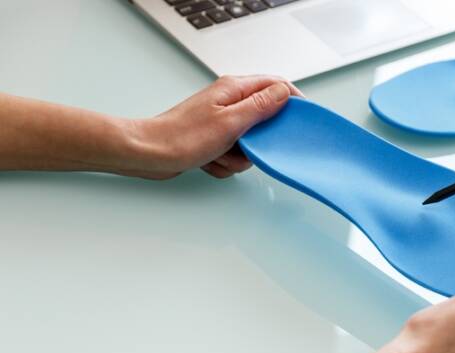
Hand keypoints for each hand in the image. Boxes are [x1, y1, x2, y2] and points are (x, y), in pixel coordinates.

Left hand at [128, 75, 302, 179]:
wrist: (149, 154)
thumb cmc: (181, 137)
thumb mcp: (231, 122)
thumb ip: (261, 106)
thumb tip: (284, 93)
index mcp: (234, 89)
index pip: (276, 85)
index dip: (293, 101)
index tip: (302, 119)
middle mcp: (229, 101)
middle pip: (265, 118)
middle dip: (259, 140)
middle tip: (247, 145)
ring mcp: (221, 120)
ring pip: (251, 141)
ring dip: (239, 155)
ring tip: (220, 153)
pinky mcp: (214, 138)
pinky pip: (235, 153)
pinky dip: (225, 162)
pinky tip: (210, 160)